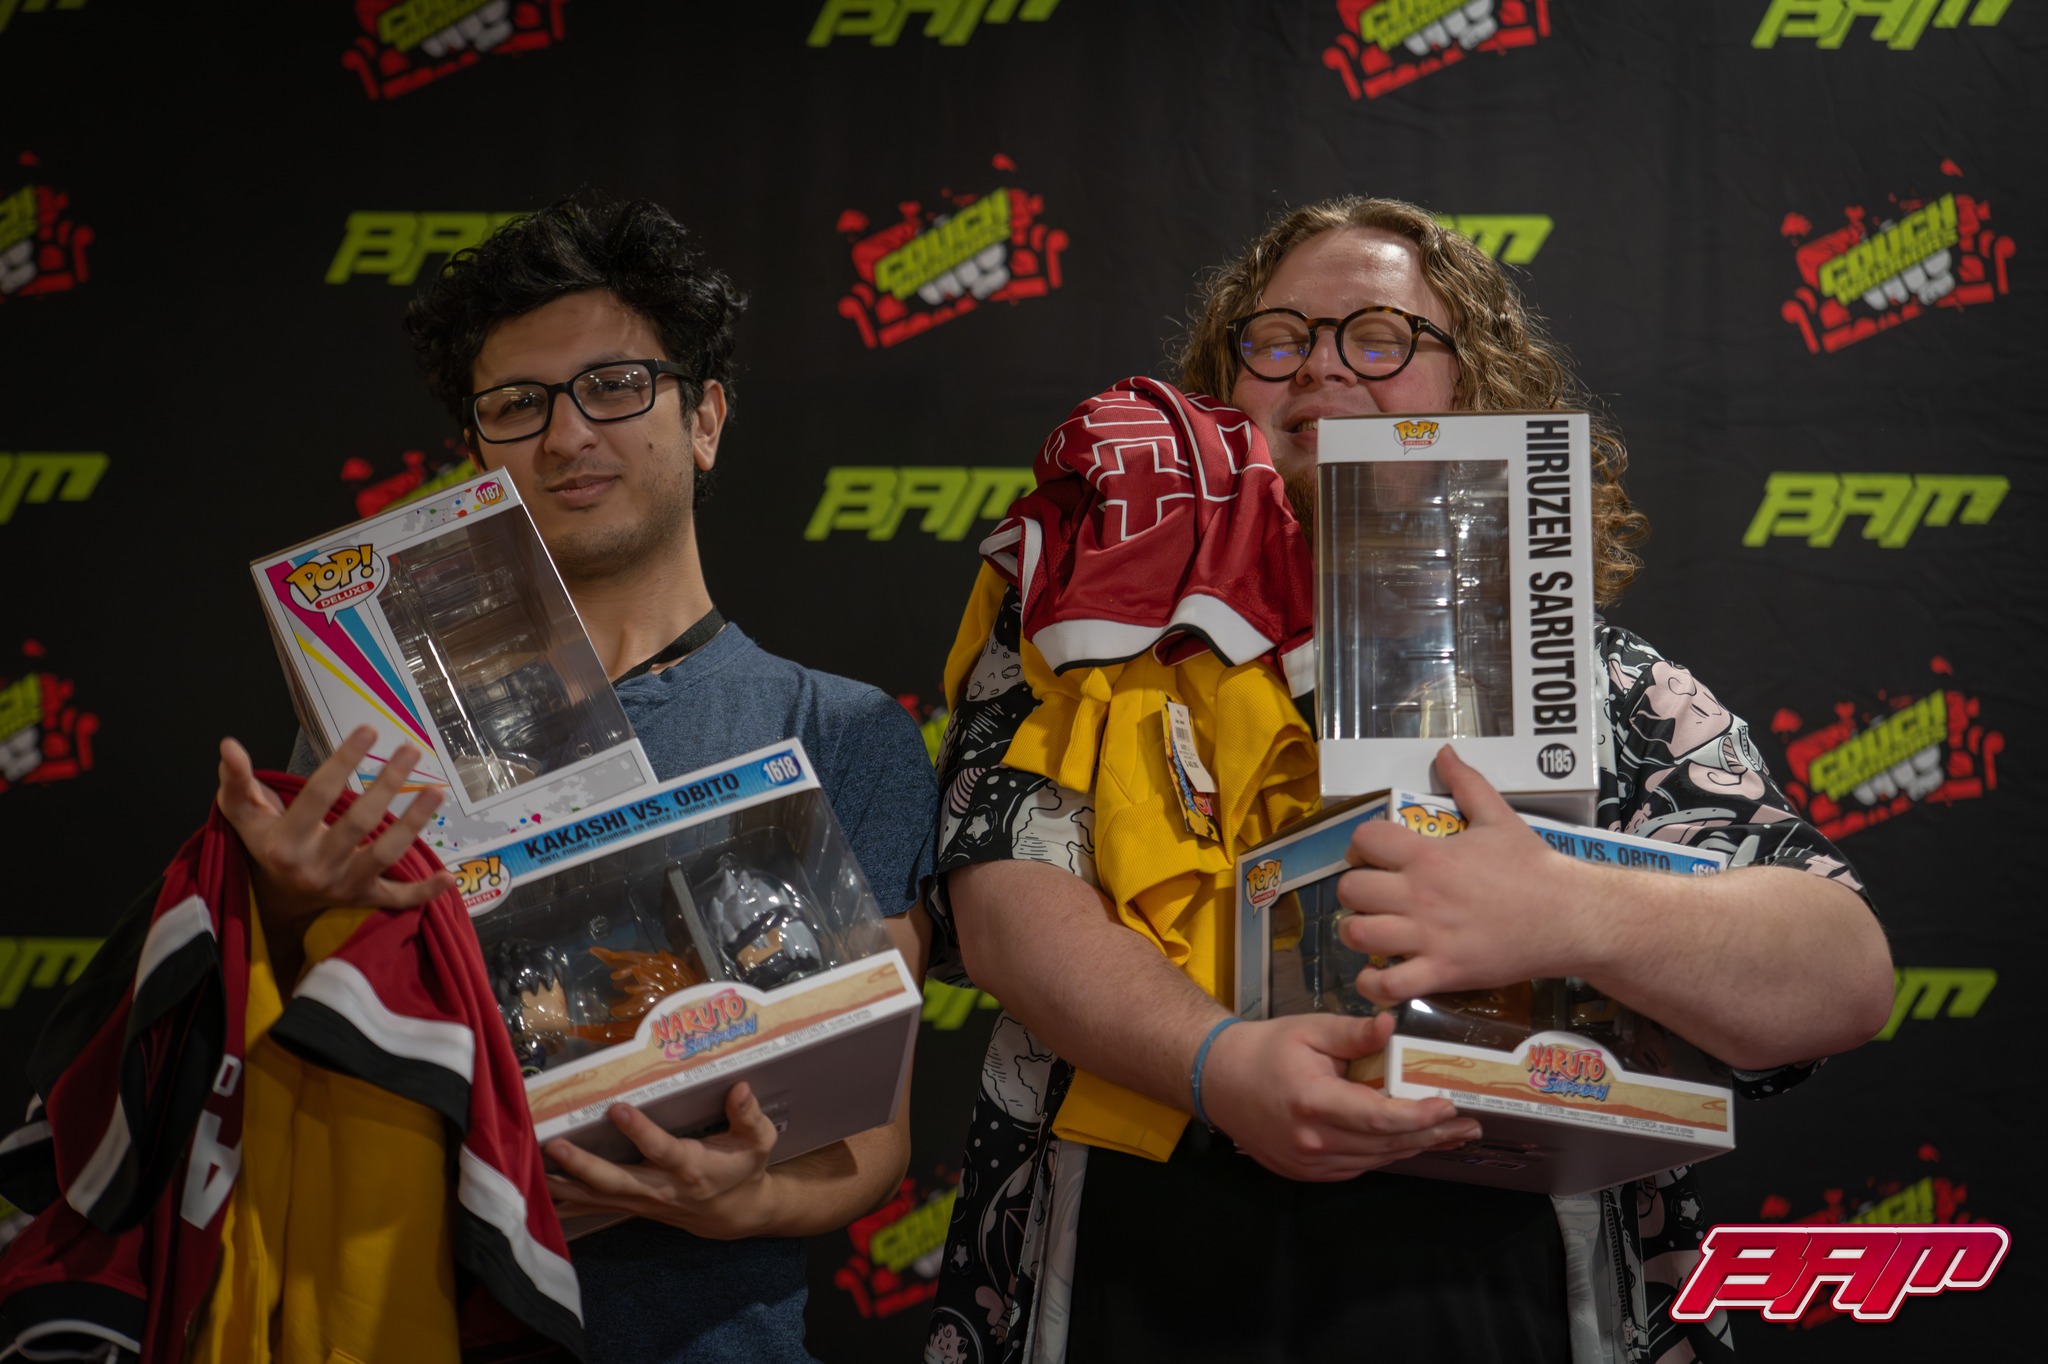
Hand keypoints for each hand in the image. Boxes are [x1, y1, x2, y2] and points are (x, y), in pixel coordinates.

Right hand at [216, 725, 454, 948]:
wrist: (274, 901)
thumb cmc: (263, 845)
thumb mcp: (243, 816)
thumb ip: (236, 781)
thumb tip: (229, 745)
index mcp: (285, 843)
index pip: (318, 796)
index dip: (343, 761)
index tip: (368, 729)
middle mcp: (316, 867)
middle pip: (358, 824)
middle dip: (387, 785)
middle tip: (411, 749)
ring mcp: (343, 886)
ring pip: (385, 855)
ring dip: (414, 824)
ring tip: (437, 790)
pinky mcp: (364, 899)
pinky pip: (397, 900)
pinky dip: (424, 893)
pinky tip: (449, 877)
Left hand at [546, 1082, 783, 1238]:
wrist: (734, 1214)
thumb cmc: (744, 1169)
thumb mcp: (759, 1142)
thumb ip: (749, 1116)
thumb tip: (741, 1087)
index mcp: (692, 1168)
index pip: (663, 1150)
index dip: (641, 1132)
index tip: (617, 1108)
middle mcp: (662, 1188)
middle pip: (617, 1181)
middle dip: (584, 1166)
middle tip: (555, 1146)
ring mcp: (643, 1202)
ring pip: (598, 1197)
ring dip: (565, 1185)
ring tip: (534, 1169)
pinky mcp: (632, 1206)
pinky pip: (595, 1208)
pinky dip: (566, 1204)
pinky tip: (538, 1196)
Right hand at [1197, 1011, 1481, 1181]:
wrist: (1217, 1080)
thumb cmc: (1266, 1049)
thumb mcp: (1309, 1030)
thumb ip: (1353, 1033)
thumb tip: (1392, 1025)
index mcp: (1314, 1101)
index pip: (1378, 1117)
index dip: (1418, 1115)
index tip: (1449, 1104)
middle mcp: (1313, 1140)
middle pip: (1385, 1145)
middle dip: (1431, 1134)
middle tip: (1468, 1126)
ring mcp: (1309, 1163)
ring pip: (1376, 1161)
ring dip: (1414, 1147)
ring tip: (1450, 1134)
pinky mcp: (1307, 1172)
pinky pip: (1358, 1167)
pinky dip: (1386, 1154)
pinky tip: (1409, 1141)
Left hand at [1336, 744, 1596, 1004]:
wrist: (1569, 916)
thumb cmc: (1533, 867)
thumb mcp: (1499, 816)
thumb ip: (1466, 783)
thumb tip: (1444, 752)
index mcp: (1429, 855)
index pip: (1365, 839)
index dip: (1361, 845)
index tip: (1374, 855)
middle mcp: (1421, 895)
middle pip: (1351, 890)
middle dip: (1354, 891)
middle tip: (1372, 895)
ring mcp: (1429, 937)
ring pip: (1359, 935)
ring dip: (1357, 933)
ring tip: (1373, 931)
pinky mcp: (1442, 972)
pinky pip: (1388, 986)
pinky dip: (1373, 985)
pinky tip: (1377, 974)